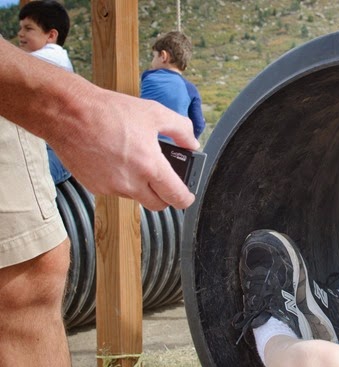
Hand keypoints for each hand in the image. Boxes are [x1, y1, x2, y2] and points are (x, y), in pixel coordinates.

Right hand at [51, 90, 197, 210]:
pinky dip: (121, 181)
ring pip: (136, 197)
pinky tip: (116, 161)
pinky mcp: (94, 187)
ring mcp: (111, 187)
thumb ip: (180, 129)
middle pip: (158, 205)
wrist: (68, 113)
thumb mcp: (154, 113)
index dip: (186, 198)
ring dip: (141, 187)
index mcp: (150, 167)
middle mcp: (131, 183)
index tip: (187, 196)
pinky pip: (115, 191)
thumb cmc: (108, 111)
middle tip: (165, 181)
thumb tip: (192, 143)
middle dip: (165, 195)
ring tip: (135, 161)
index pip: (176, 198)